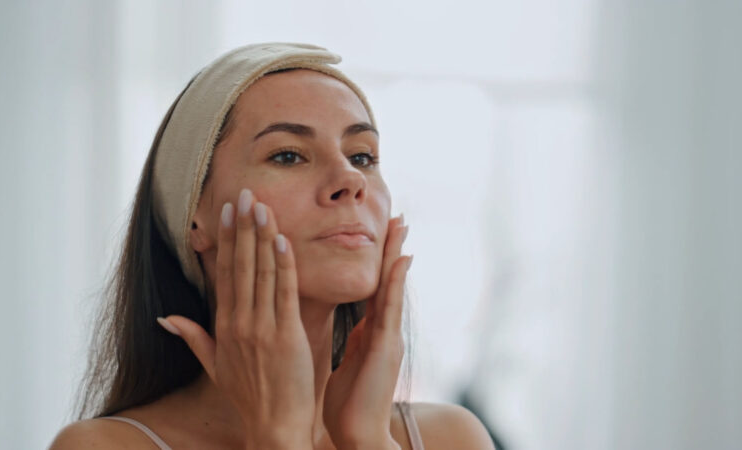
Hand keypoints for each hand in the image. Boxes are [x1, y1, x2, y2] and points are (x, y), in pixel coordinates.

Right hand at [159, 188, 314, 448]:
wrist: (273, 427)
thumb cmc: (249, 396)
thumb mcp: (214, 366)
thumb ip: (193, 337)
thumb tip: (165, 318)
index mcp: (223, 326)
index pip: (224, 273)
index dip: (225, 240)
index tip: (227, 211)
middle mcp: (239, 323)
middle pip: (239, 266)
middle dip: (242, 227)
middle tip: (244, 193)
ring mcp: (261, 328)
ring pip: (260, 273)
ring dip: (261, 236)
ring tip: (262, 205)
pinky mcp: (285, 336)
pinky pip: (283, 293)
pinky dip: (283, 265)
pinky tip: (281, 239)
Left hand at [323, 215, 411, 448]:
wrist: (357, 436)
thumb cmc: (349, 404)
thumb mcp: (350, 361)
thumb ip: (355, 340)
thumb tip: (354, 323)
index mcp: (371, 333)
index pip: (374, 287)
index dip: (378, 260)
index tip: (381, 232)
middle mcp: (384, 330)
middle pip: (387, 280)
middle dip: (393, 248)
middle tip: (399, 215)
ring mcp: (388, 338)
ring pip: (393, 287)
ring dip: (397, 255)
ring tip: (402, 225)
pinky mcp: (386, 348)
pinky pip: (390, 310)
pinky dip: (397, 283)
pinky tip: (402, 261)